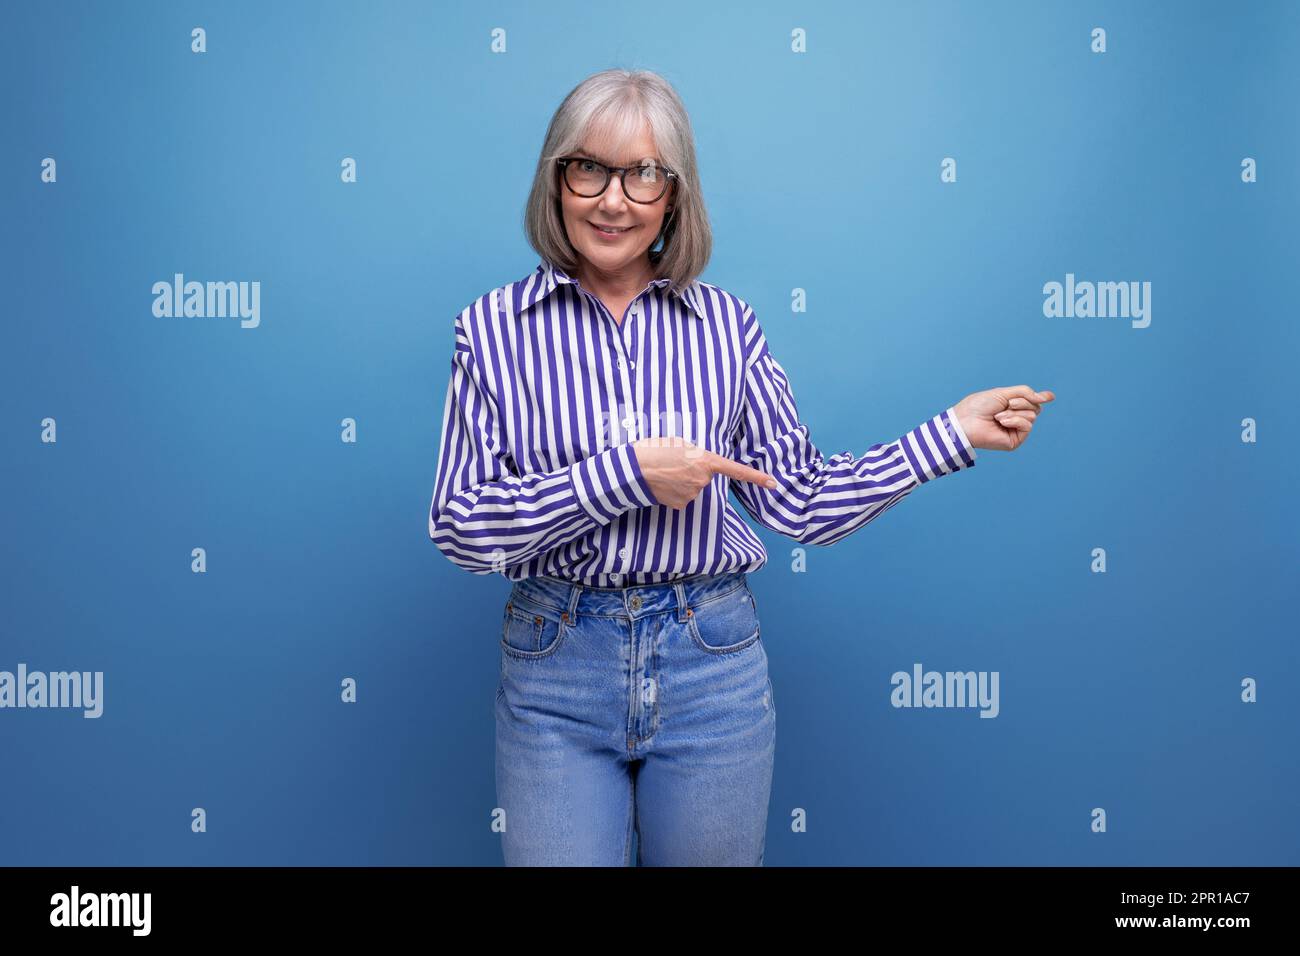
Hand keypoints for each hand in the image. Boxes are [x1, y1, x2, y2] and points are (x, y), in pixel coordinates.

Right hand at [632, 436, 777, 508]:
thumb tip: (698, 465)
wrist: (634, 468)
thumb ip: (695, 453)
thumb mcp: (680, 443)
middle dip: (693, 471)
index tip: (773, 484)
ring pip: (692, 488)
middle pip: (704, 477)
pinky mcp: (680, 505)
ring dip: (681, 481)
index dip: (756, 478)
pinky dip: (673, 492)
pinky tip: (662, 484)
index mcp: (706, 461)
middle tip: (673, 462)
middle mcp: (703, 480)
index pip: (736, 470)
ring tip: (664, 472)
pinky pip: (682, 498)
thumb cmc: (654, 449)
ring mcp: (692, 494)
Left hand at [953, 385, 1055, 450]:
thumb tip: (1050, 397)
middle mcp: (1016, 419)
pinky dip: (1015, 420)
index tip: (1050, 396)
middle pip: (1035, 407)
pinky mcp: (1015, 441)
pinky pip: (1027, 425)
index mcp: (1012, 407)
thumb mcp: (1004, 393)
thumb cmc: (979, 406)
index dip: (1041, 397)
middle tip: (1005, 404)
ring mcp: (1016, 430)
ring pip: (1032, 415)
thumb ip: (1026, 393)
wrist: (965, 420)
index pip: (1033, 400)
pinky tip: (1001, 421)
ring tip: (997, 415)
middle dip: (1021, 402)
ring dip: (1014, 411)